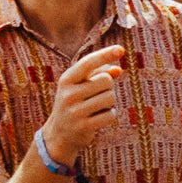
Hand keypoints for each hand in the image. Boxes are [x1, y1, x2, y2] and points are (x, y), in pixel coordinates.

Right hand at [39, 45, 123, 162]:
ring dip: (110, 102)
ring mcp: (75, 110)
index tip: (121, 49)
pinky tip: (98, 118)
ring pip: (110, 97)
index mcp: (67, 79)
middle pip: (106, 80)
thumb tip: (118, 69)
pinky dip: (109, 115)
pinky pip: (110, 115)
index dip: (105, 54)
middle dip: (108, 87)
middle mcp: (69, 92)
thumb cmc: (74, 103)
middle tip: (98, 95)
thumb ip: (98, 74)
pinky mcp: (84, 126)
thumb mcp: (81, 86)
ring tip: (97, 108)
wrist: (60, 133)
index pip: (88, 62)